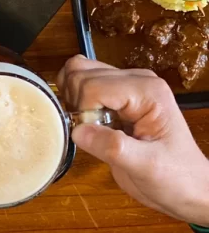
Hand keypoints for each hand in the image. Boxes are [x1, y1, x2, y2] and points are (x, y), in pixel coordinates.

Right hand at [56, 56, 208, 225]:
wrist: (188, 187)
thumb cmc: (175, 178)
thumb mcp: (147, 167)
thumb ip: (113, 148)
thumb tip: (78, 130)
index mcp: (147, 92)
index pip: (93, 85)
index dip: (82, 110)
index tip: (92, 136)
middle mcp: (136, 80)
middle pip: (81, 72)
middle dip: (75, 102)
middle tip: (89, 131)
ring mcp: (126, 85)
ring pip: (78, 72)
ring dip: (72, 99)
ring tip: (88, 125)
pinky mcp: (116, 94)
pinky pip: (83, 84)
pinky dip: (74, 100)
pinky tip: (87, 122)